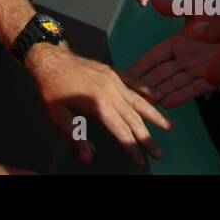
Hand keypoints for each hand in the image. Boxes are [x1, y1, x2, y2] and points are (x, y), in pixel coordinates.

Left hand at [26, 44, 170, 165]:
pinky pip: (134, 81)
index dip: (132, 147)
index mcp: (98, 105)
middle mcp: (110, 92)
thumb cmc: (52, 89)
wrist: (51, 59)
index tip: (141, 160)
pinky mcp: (112, 71)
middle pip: (134, 119)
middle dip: (146, 137)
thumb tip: (88, 158)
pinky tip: (158, 96)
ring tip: (168, 126)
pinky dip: (147, 89)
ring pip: (139, 100)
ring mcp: (113, 80)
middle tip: (158, 153)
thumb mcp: (58, 116)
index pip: (121, 131)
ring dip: (154, 114)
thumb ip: (75, 137)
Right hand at [126, 0, 219, 107]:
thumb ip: (177, 7)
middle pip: (162, 73)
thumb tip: (155, 0)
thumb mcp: (200, 7)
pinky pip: (193, 88)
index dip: (142, 64)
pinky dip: (180, 96)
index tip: (127, 74)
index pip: (156, 55)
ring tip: (146, 104)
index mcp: (180, 41)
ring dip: (161, 93)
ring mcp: (198, 69)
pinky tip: (167, 104)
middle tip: (130, 95)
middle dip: (147, 84)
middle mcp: (186, 57)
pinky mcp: (213, 78)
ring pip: (174, 83)